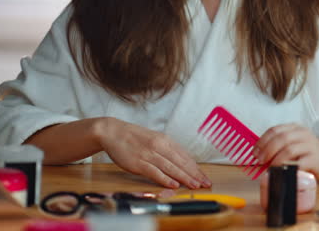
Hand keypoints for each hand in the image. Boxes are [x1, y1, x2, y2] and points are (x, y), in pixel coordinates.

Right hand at [94, 117, 210, 188]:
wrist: (113, 132)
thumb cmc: (134, 138)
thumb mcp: (155, 139)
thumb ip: (168, 149)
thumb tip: (182, 161)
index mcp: (165, 140)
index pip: (185, 156)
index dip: (196, 168)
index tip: (204, 176)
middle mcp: (160, 146)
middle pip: (181, 162)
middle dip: (195, 174)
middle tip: (205, 183)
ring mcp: (149, 154)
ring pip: (171, 168)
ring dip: (184, 177)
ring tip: (194, 185)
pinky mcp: (138, 163)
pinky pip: (155, 172)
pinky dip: (165, 179)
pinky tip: (174, 184)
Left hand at [253, 123, 318, 180]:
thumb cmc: (309, 152)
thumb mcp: (295, 143)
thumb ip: (280, 145)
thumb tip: (259, 156)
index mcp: (295, 128)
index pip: (275, 130)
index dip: (262, 141)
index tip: (255, 152)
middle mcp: (302, 134)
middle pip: (281, 138)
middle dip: (267, 150)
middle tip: (260, 161)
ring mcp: (310, 145)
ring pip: (289, 149)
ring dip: (276, 159)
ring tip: (270, 167)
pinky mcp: (315, 159)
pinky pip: (299, 163)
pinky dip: (288, 168)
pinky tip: (283, 172)